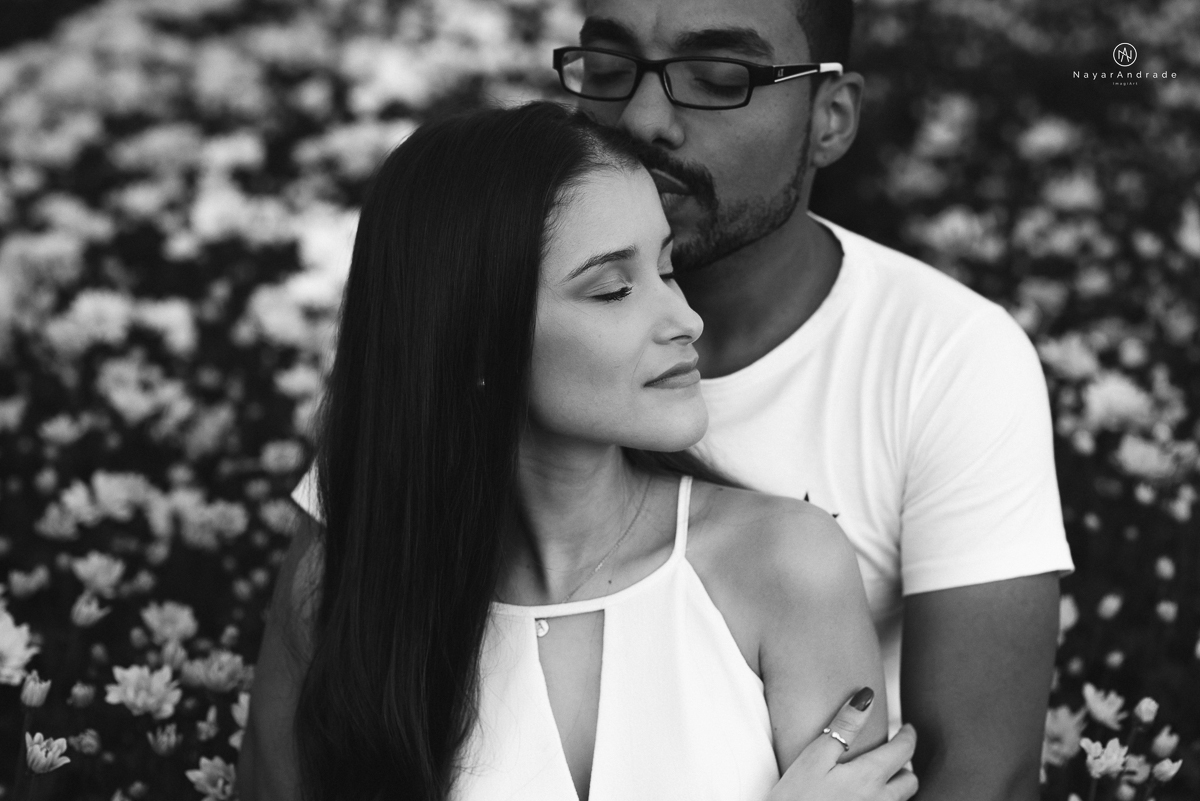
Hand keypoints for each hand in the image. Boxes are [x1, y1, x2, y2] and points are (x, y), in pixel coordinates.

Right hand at [766, 688, 918, 800]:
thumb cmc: (795, 799)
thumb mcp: (814, 757)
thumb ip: (844, 727)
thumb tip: (867, 697)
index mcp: (869, 777)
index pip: (904, 751)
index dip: (908, 736)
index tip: (907, 728)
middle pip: (910, 781)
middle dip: (904, 765)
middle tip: (891, 754)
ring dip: (895, 786)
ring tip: (877, 777)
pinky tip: (862, 798)